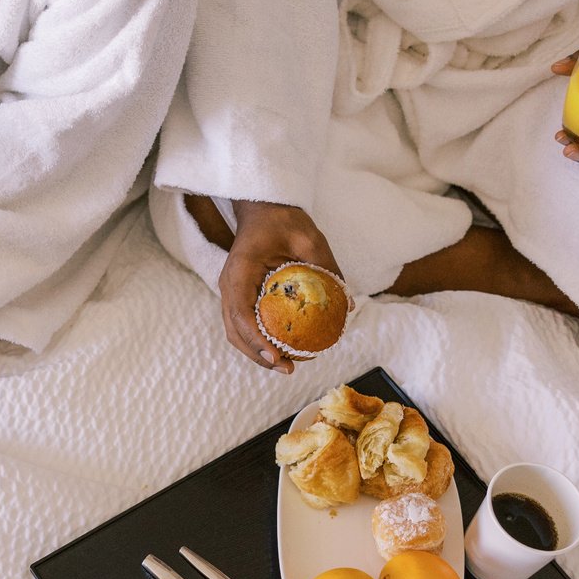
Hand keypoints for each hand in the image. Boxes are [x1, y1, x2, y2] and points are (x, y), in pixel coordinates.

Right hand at [217, 200, 342, 374]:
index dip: (256, 340)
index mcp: (240, 270)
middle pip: (235, 331)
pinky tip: (283, 350)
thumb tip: (349, 305)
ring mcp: (231, 291)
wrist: (263, 208)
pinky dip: (259, 341)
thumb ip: (329, 269)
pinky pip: (244, 324)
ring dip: (257, 353)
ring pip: (236, 332)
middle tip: (288, 369)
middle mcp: (229, 284)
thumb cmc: (284, 219)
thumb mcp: (311, 239)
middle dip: (258, 356)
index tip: (277, 357)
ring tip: (286, 366)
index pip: (240, 313)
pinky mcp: (239, 294)